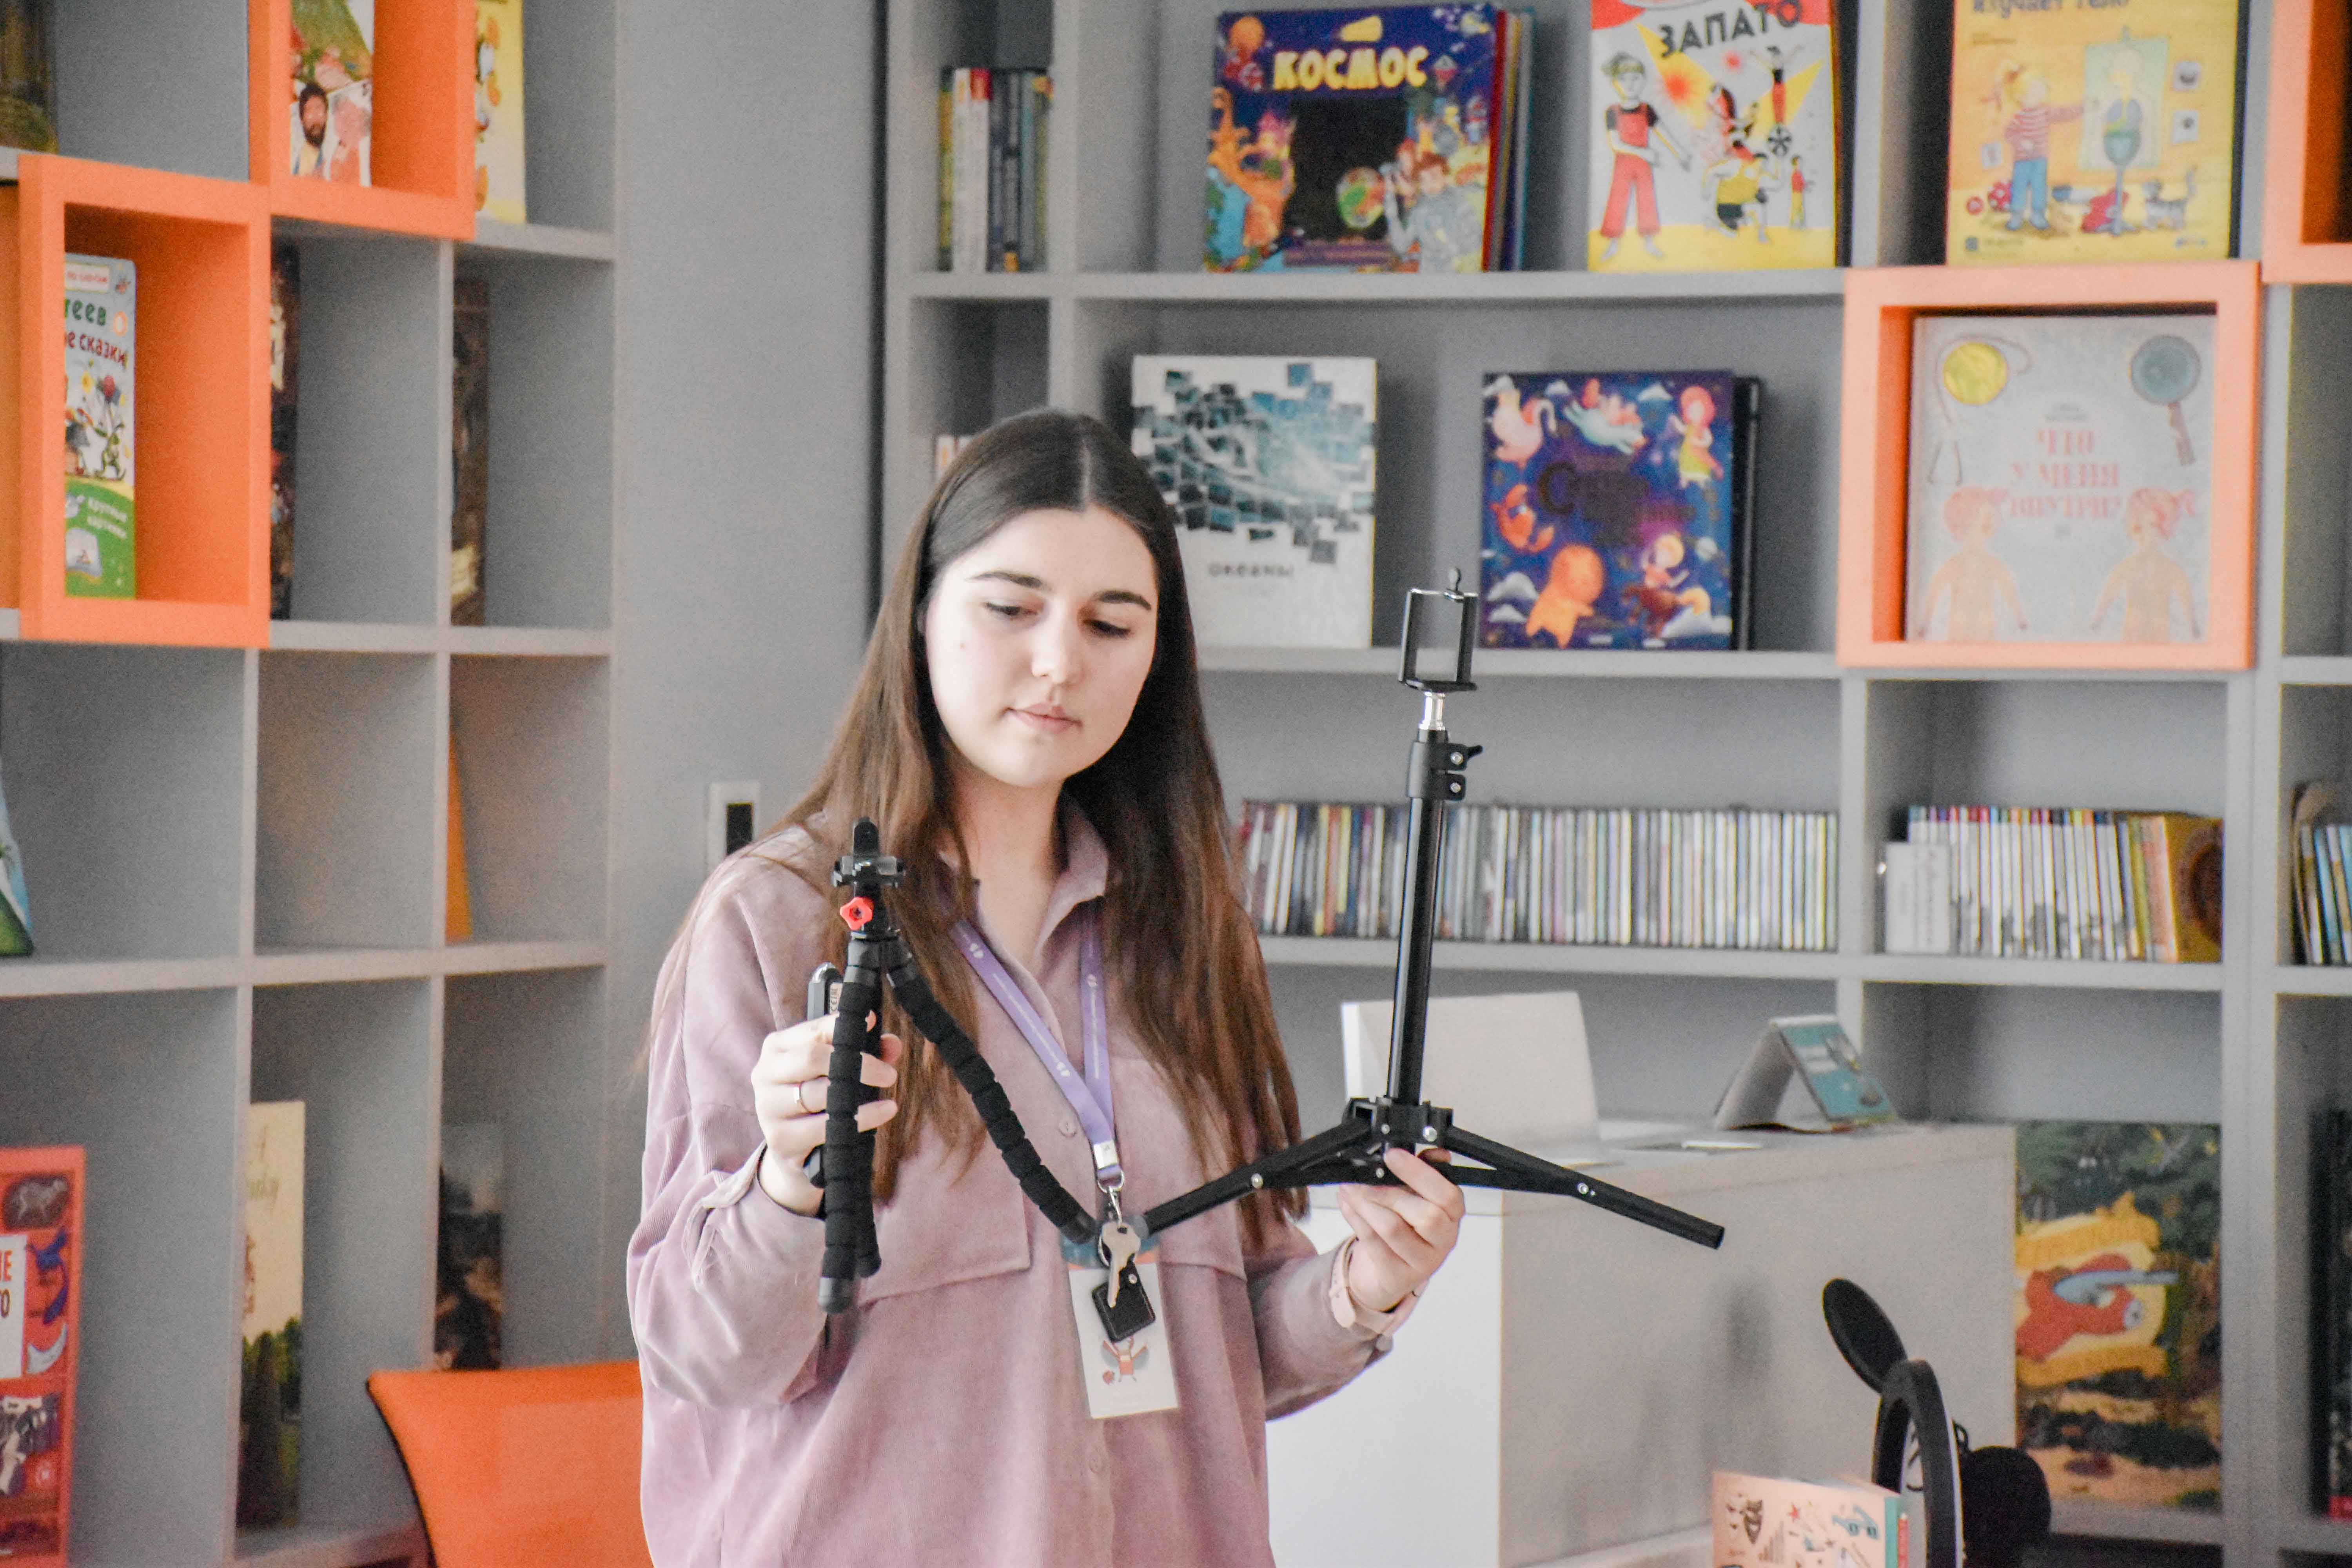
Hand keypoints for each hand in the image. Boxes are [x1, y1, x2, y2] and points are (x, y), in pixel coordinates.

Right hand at [750, 1013, 903, 1214]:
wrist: (794, 1147)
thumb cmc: (818, 1097)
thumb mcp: (836, 1069)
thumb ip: (866, 1051)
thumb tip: (892, 1043)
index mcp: (776, 1047)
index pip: (812, 1030)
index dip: (841, 1026)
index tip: (872, 1023)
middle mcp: (765, 1073)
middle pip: (812, 1058)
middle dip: (857, 1063)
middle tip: (888, 1074)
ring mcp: (768, 1107)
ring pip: (818, 1093)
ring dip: (860, 1096)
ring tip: (889, 1098)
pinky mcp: (779, 1138)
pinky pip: (825, 1127)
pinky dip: (861, 1119)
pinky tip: (883, 1113)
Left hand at [1337, 1147, 1464, 1312]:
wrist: (1390, 1269)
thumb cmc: (1405, 1225)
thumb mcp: (1417, 1195)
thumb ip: (1425, 1172)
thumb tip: (1436, 1152)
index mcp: (1453, 1215)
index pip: (1448, 1195)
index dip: (1419, 1173)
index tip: (1392, 1156)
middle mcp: (1443, 1240)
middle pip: (1426, 1216)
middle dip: (1388, 1193)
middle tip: (1362, 1179)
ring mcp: (1422, 1261)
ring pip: (1393, 1229)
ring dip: (1365, 1204)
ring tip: (1349, 1189)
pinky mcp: (1397, 1274)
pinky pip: (1373, 1242)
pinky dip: (1355, 1218)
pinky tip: (1347, 1203)